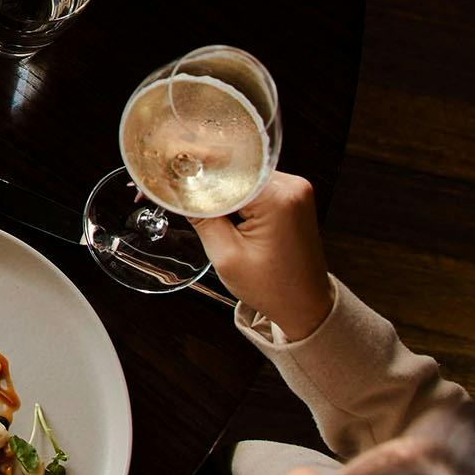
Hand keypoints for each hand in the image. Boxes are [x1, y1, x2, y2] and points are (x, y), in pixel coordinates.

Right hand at [192, 173, 335, 340]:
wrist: (306, 305)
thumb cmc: (273, 288)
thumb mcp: (226, 256)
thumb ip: (201, 217)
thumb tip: (177, 188)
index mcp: (278, 197)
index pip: (224, 169)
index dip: (194, 171)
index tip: (168, 172)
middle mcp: (292, 186)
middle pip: (234, 168)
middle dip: (206, 180)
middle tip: (178, 191)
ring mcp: (296, 189)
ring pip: (242, 175)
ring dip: (221, 188)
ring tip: (201, 205)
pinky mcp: (293, 197)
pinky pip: (254, 185)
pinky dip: (236, 195)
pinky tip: (222, 209)